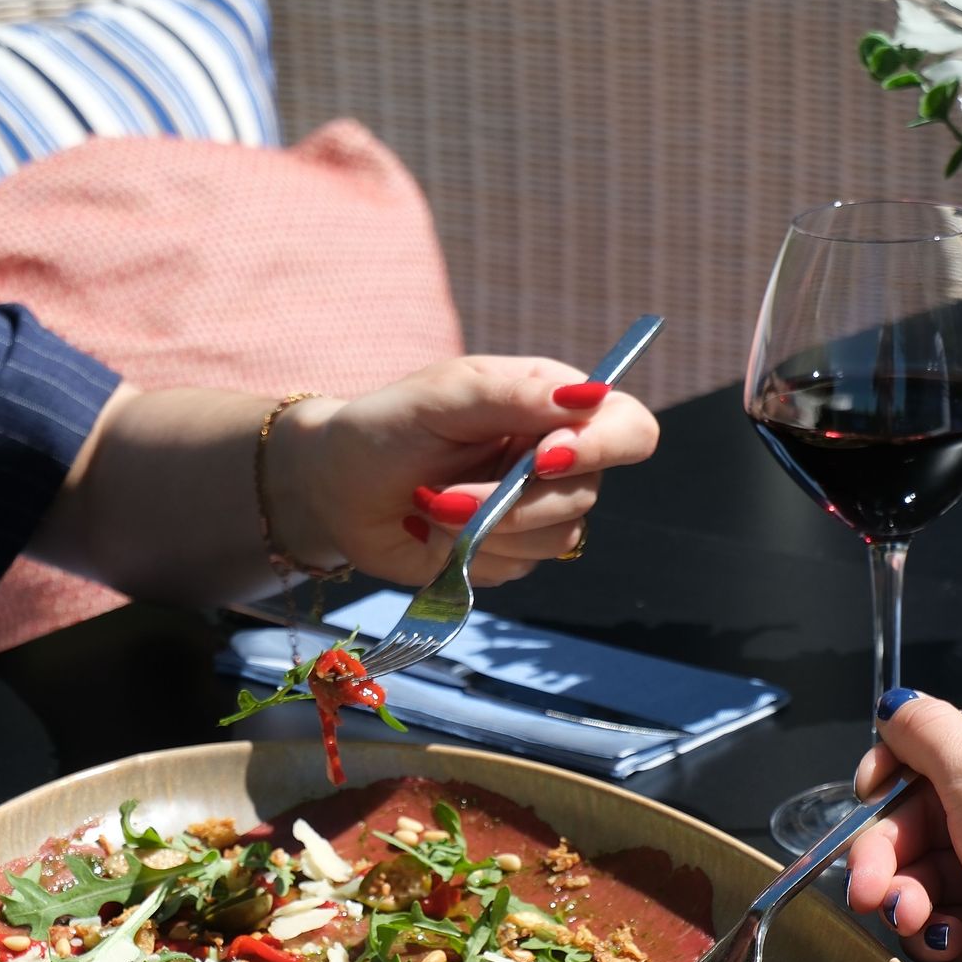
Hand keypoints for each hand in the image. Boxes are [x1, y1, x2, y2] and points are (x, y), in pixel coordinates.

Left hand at [269, 356, 658, 584]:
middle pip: (589, 494)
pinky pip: (519, 567)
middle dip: (515, 502)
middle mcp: (556, 459)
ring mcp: (536, 512)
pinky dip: (473, 554)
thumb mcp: (444, 395)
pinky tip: (437, 534)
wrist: (335, 489)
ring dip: (487, 530)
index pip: (627, 427)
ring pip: (557, 539)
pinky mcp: (510, 555)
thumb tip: (587, 396)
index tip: (543, 459)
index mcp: (552, 406)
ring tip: (432, 507)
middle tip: (446, 495)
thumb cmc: (387, 427)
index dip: (601, 448)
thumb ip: (513, 393)